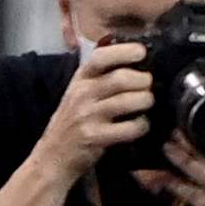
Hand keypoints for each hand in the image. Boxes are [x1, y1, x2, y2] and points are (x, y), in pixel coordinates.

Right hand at [33, 41, 151, 181]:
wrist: (54, 154)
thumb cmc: (74, 121)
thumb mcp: (80, 92)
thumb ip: (101, 77)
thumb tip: (134, 63)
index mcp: (81, 78)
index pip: (101, 56)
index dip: (124, 51)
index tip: (142, 52)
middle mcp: (83, 93)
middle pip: (121, 78)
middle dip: (143, 80)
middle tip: (150, 86)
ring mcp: (88, 115)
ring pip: (127, 101)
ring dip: (146, 101)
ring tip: (148, 103)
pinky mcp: (95, 137)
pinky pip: (128, 128)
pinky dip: (141, 125)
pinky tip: (141, 125)